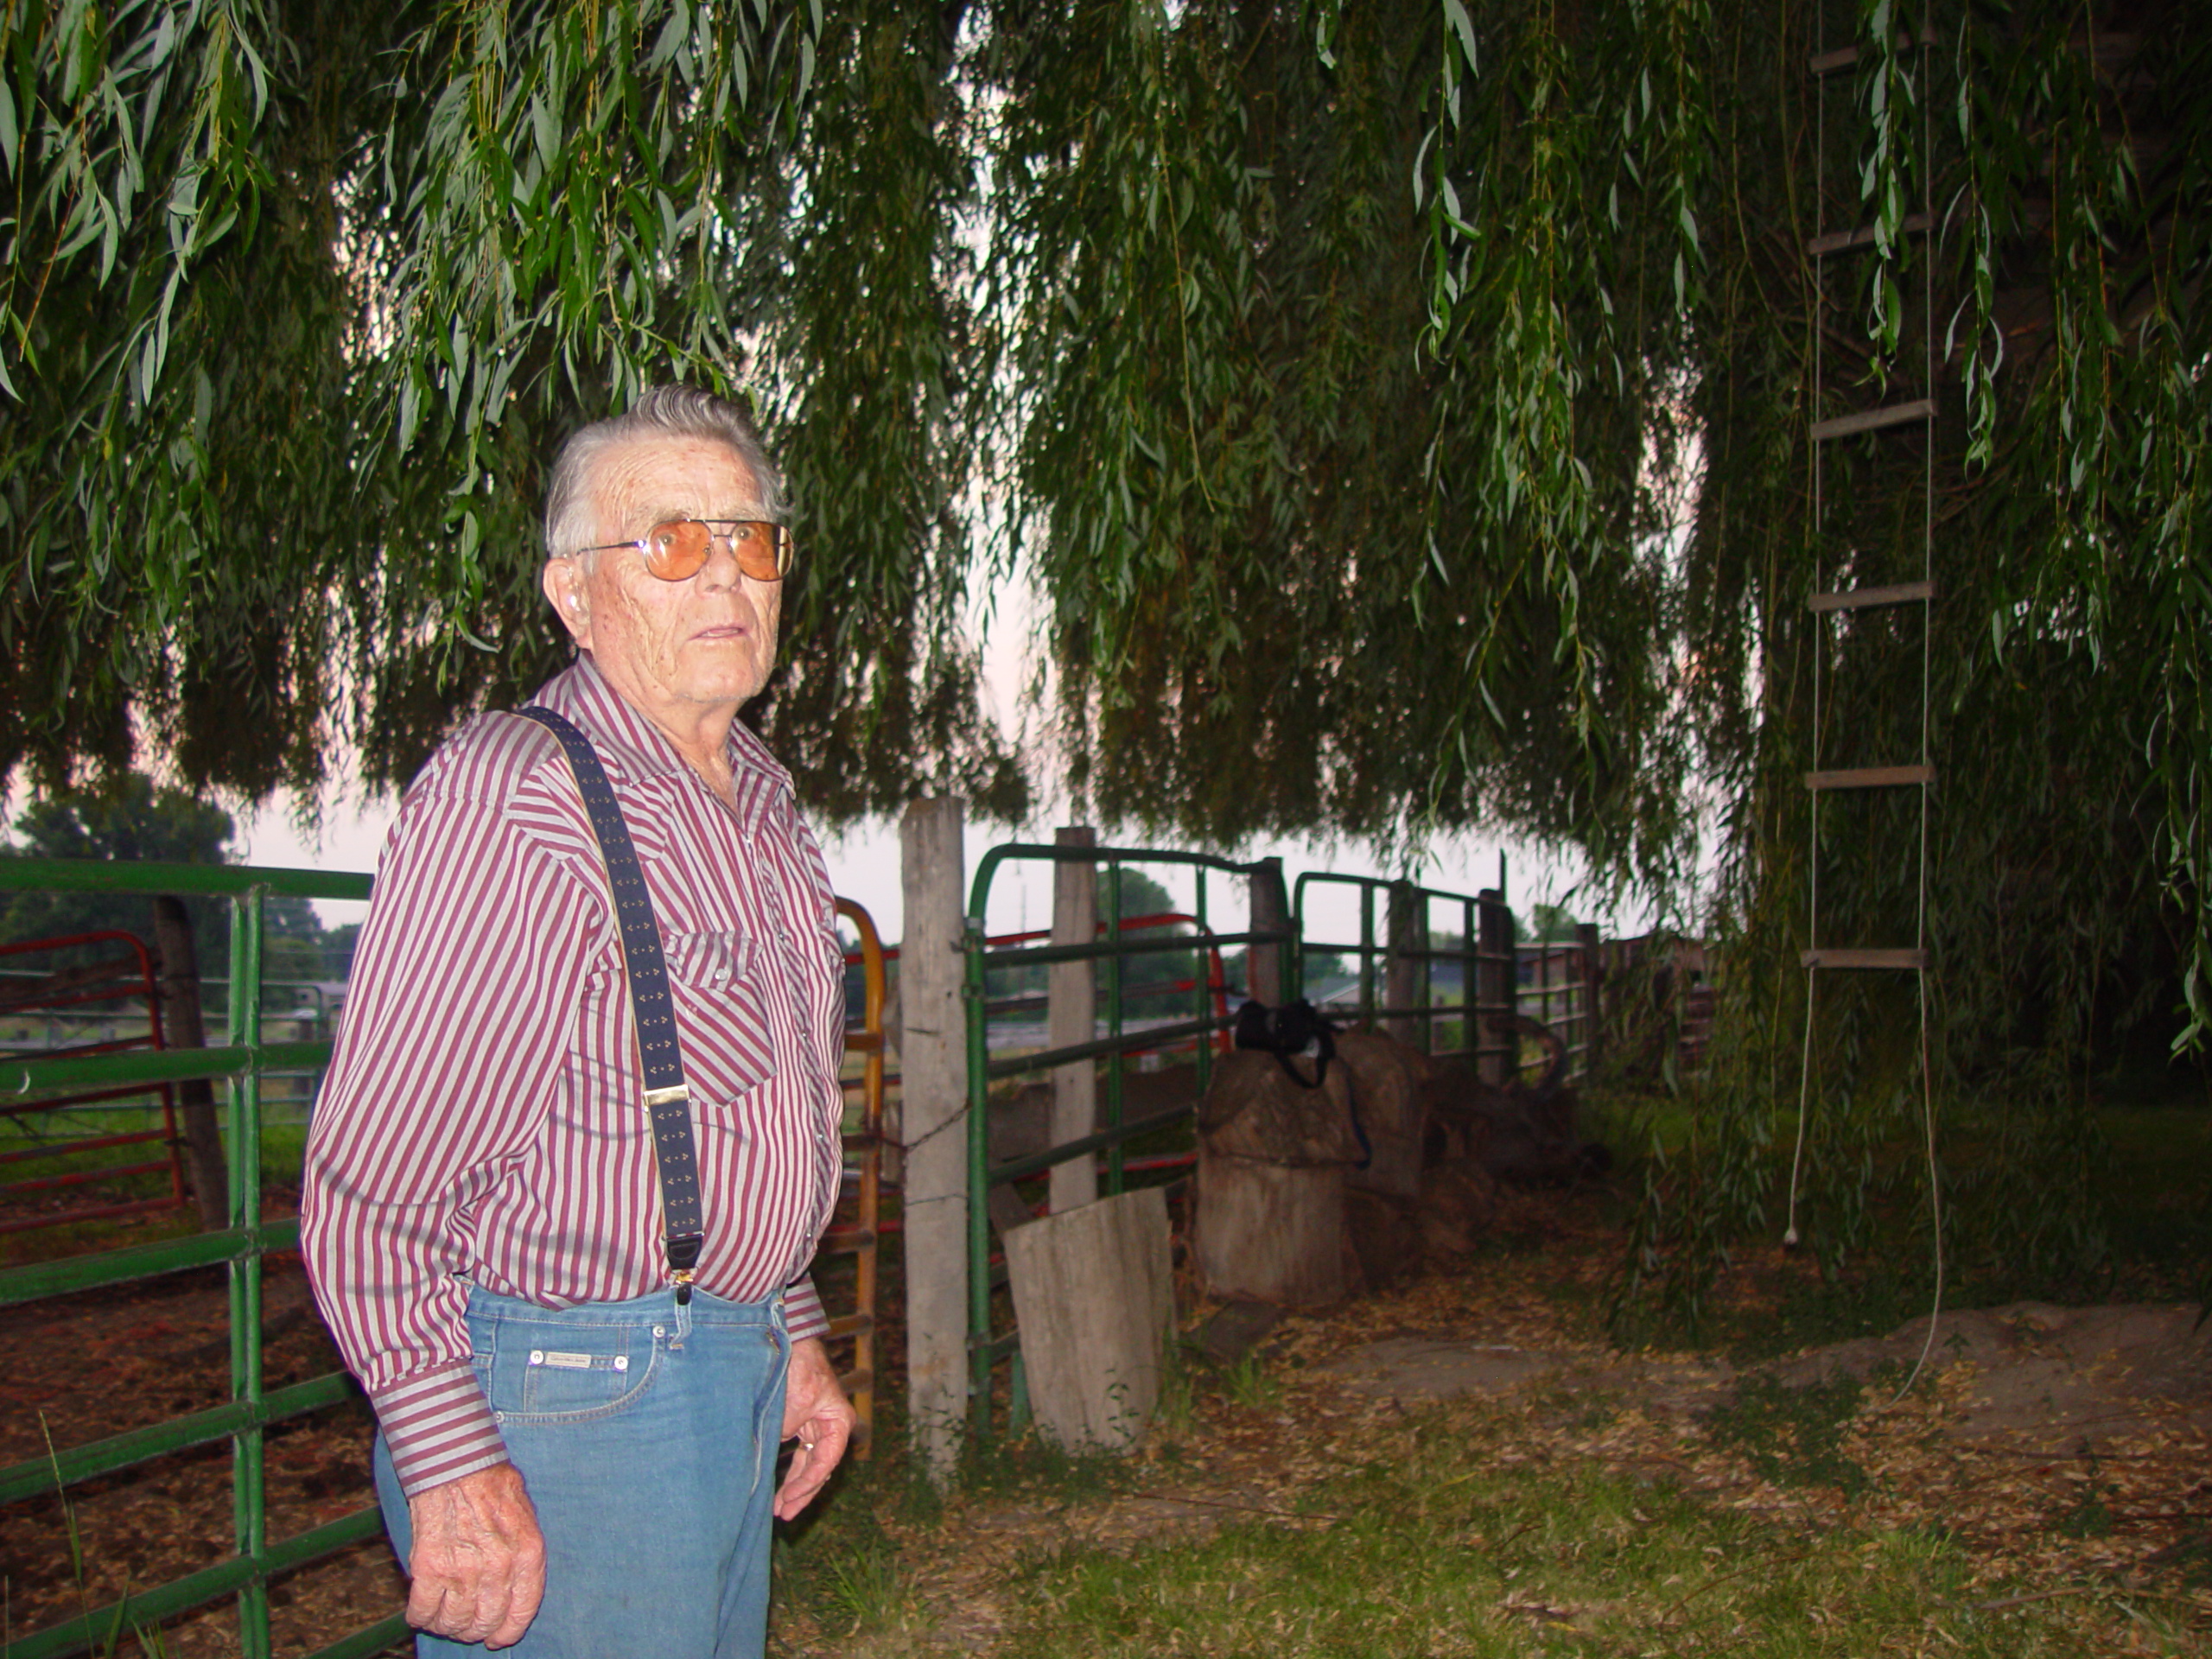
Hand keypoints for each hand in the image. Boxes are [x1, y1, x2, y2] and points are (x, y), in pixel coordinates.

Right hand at [405, 1463, 545, 1647]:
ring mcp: (463, 1570)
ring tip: (445, 1618)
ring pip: (454, 1623)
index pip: (522, 1611)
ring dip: (447, 1626)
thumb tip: (518, 1590)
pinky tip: (422, 1610)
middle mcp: (499, 1567)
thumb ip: (524, 1553)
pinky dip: (420, 1617)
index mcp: (528, 1553)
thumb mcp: (527, 1515)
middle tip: (467, 1625)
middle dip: (475, 1630)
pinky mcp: (429, 1568)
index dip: (508, 1631)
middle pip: (486, 1622)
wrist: (455, 1462)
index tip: (498, 1639)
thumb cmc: (492, 1484)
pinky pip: (423, 1612)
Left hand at [775, 1335, 856, 1520]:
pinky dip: (793, 1471)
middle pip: (820, 1469)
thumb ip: (787, 1436)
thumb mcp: (792, 1407)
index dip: (808, 1483)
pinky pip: (802, 1456)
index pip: (826, 1461)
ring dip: (796, 1486)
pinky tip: (782, 1489)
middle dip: (802, 1493)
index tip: (788, 1498)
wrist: (787, 1342)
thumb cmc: (795, 1370)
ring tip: (781, 1509)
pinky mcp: (804, 1425)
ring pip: (811, 1465)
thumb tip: (773, 1461)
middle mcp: (833, 1427)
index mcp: (838, 1421)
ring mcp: (818, 1427)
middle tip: (785, 1514)